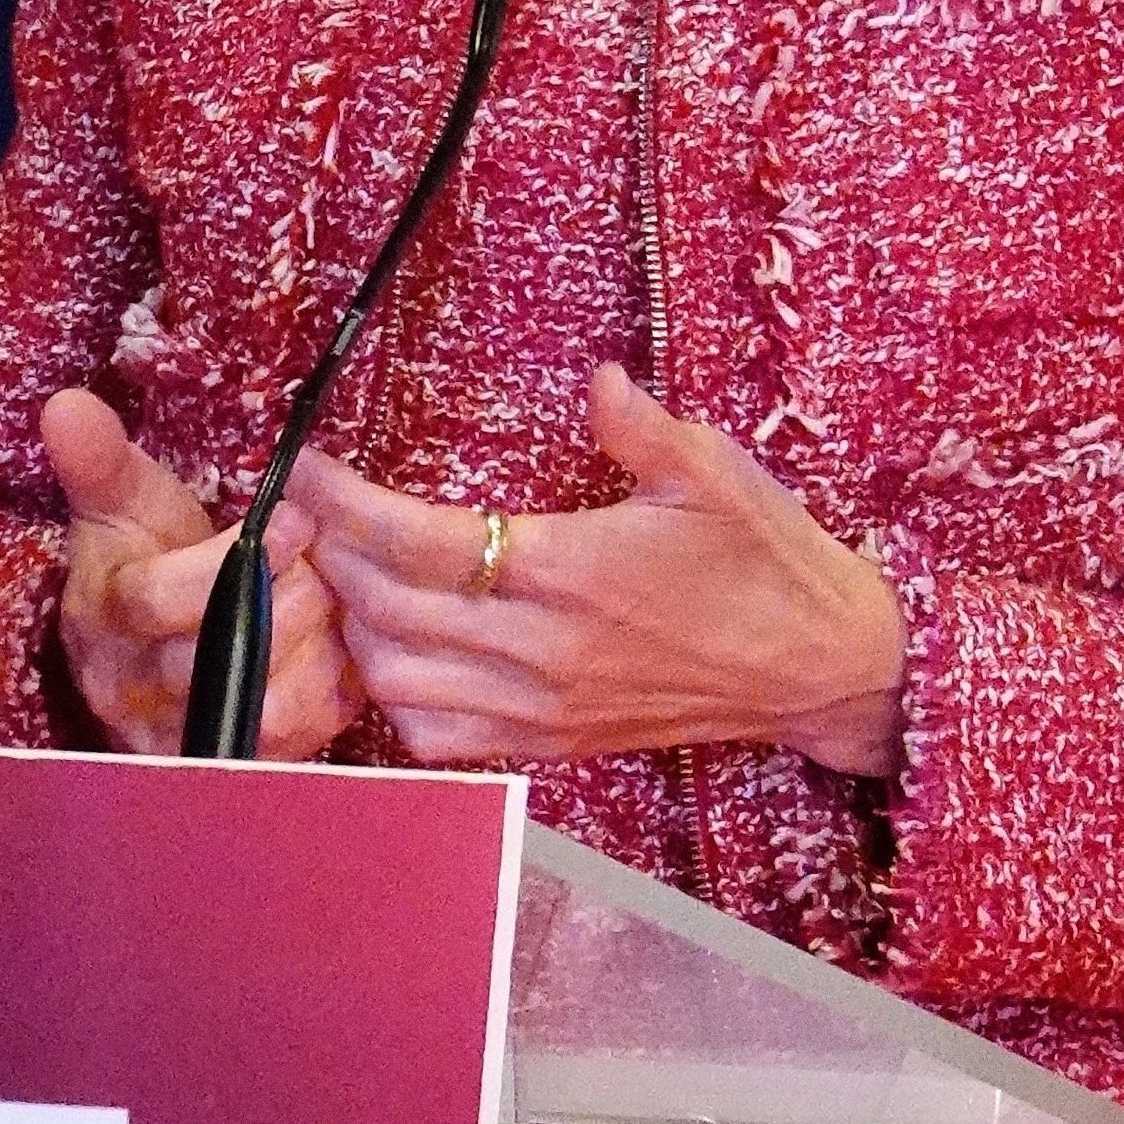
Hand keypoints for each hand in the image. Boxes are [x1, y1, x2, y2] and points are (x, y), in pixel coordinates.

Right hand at [43, 388, 361, 759]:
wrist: (154, 645)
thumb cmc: (144, 559)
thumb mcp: (120, 506)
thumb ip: (99, 460)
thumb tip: (66, 405)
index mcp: (104, 619)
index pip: (156, 599)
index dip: (229, 560)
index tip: (292, 518)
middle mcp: (134, 691)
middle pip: (220, 657)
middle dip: (292, 600)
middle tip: (327, 564)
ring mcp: (184, 737)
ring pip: (267, 709)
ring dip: (319, 651)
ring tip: (335, 608)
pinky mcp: (237, 763)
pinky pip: (303, 742)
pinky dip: (334, 692)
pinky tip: (340, 650)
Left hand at [294, 364, 906, 777]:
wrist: (816, 666)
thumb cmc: (767, 559)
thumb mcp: (715, 474)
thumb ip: (643, 428)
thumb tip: (597, 380)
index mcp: (573, 571)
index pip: (420, 542)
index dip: (345, 504)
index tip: (306, 465)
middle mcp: (544, 649)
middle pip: (386, 612)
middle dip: (332, 555)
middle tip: (316, 510)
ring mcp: (542, 706)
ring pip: (395, 682)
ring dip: (356, 627)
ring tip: (352, 575)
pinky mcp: (550, 743)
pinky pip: (437, 736)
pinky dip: (397, 696)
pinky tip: (403, 649)